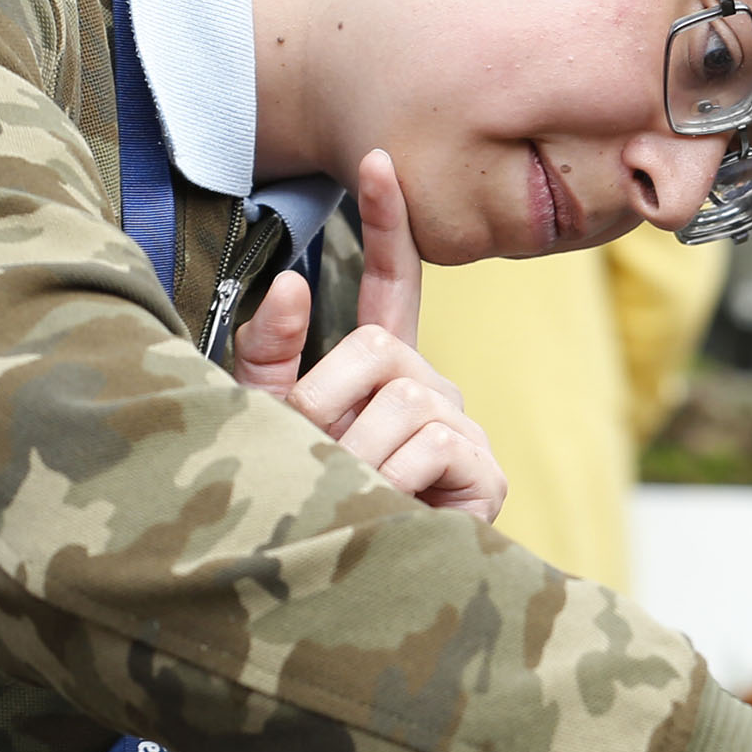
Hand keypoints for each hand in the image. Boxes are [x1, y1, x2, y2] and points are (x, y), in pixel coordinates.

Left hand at [229, 149, 507, 520]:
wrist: (345, 590)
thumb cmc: (305, 501)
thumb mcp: (268, 420)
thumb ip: (270, 354)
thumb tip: (292, 283)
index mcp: (384, 367)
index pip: (394, 281)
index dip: (387, 223)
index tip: (376, 161)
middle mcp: (432, 386)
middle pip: (380, 346)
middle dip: (327, 399)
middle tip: (314, 452)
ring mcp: (462, 427)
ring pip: (402, 397)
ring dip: (354, 449)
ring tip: (347, 490)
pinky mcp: (483, 470)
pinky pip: (429, 444)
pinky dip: (390, 478)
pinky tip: (388, 505)